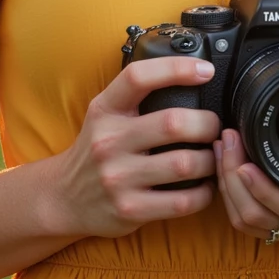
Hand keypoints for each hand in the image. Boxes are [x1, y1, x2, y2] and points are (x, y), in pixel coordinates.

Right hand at [49, 58, 222, 237]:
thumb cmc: (97, 149)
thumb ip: (137, 97)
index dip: (176, 68)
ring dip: (210, 160)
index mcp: (105, 110)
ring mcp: (118, 178)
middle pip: (173, 123)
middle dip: (207, 124)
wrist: (65, 197)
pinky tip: (204, 186)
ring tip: (212, 157)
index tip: (206, 71)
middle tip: (214, 127)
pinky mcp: (130, 210)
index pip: (138, 78)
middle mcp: (108, 141)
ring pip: (184, 164)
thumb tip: (190, 75)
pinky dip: (204, 193)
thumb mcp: (105, 114)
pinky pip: (182, 201)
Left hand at [214, 69, 278, 247]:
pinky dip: (233, 200)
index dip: (263, 190)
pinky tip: (229, 168)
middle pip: (263, 218)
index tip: (242, 160)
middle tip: (227, 142)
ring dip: (229, 191)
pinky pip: (251, 227)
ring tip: (223, 150)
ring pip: (251, 225)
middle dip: (234, 182)